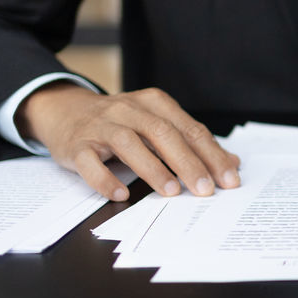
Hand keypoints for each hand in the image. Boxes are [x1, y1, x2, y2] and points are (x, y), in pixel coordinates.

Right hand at [16, 83, 241, 200]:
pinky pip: (90, 162)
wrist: (65, 110)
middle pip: (163, 133)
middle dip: (188, 163)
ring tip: (171, 192)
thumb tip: (232, 162)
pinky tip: (120, 194)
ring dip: (152, 169)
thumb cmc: (121, 122)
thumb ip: (192, 143)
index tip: (229, 179)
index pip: (189, 129)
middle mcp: (128, 109)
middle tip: (205, 189)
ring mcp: (101, 126)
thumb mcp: (157, 124)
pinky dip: (105, 179)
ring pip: (129, 143)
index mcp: (154, 103)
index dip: (211, 154)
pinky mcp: (77, 145)